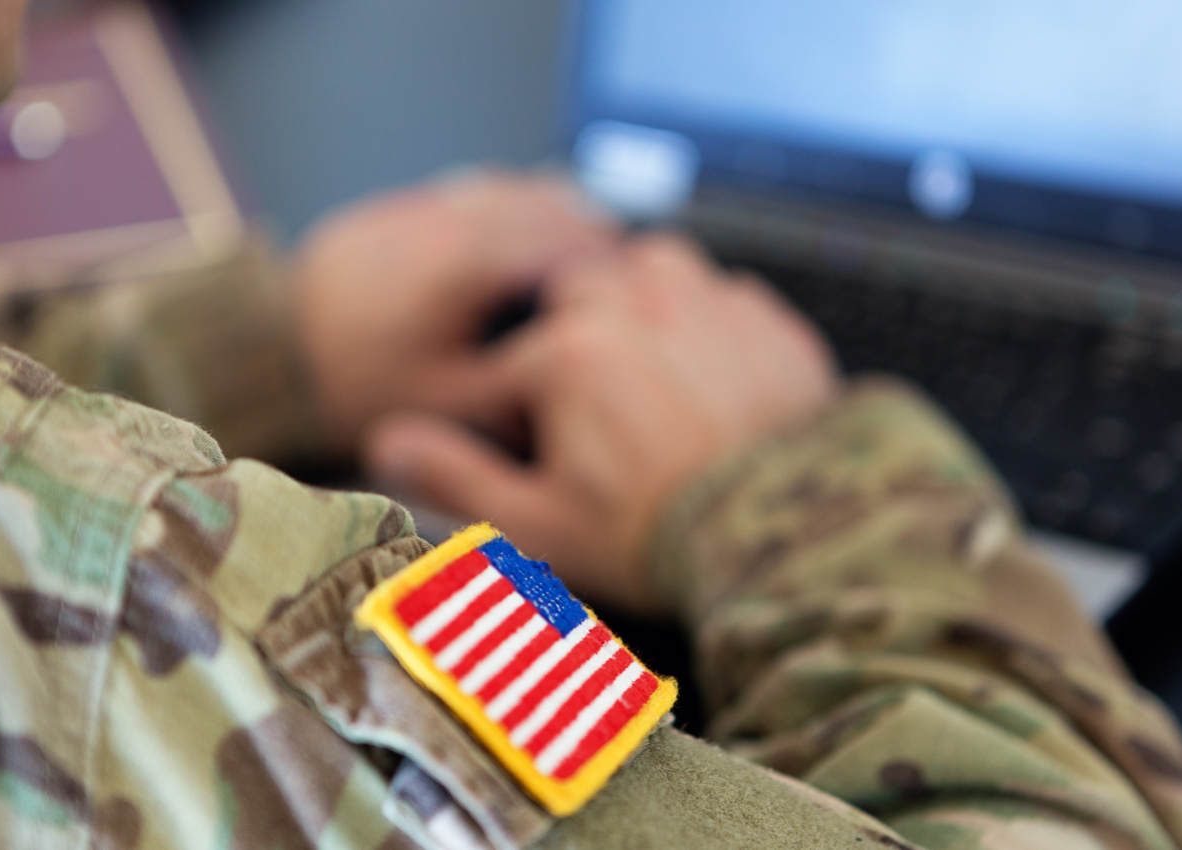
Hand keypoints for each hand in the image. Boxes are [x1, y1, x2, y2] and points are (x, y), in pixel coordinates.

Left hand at [294, 172, 617, 454]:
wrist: (263, 361)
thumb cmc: (356, 391)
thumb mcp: (448, 406)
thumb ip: (520, 383)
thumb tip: (576, 371)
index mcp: (463, 267)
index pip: (558, 241)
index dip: (603, 260)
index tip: (631, 280)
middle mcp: (441, 224)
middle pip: (535, 203)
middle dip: (582, 225)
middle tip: (617, 255)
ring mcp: (408, 213)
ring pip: (497, 191)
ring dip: (542, 209)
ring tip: (576, 236)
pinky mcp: (381, 216)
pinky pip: (456, 195)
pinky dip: (496, 207)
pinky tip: (511, 232)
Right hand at [366, 235, 839, 612]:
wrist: (794, 538)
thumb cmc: (659, 538)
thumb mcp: (539, 525)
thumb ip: (457, 476)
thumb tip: (387, 443)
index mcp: (567, 356)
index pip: (509, 366)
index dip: (512, 412)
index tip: (533, 449)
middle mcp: (636, 307)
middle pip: (577, 290)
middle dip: (570, 331)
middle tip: (587, 396)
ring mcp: (710, 305)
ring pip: (654, 265)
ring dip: (639, 298)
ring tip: (645, 361)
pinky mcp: (769, 322)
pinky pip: (725, 293)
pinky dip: (708, 319)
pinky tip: (712, 374)